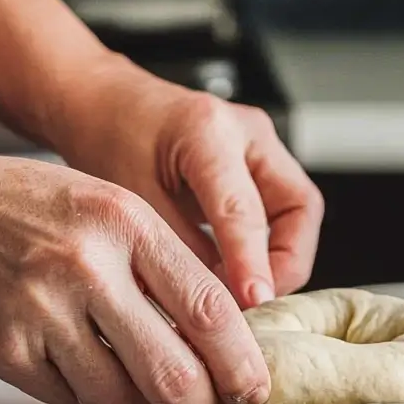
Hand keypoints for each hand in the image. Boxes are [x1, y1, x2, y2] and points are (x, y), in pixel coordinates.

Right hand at [0, 138, 270, 403]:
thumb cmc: (6, 201)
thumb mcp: (97, 201)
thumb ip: (155, 261)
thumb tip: (214, 328)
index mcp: (124, 221)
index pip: (209, 306)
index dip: (241, 359)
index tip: (254, 384)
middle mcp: (87, 265)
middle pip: (175, 371)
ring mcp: (40, 310)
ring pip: (122, 398)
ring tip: (135, 381)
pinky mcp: (2, 349)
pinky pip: (70, 400)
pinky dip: (87, 396)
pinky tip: (81, 369)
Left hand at [54, 60, 323, 309]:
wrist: (103, 101)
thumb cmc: (109, 135)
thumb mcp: (132, 198)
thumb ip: (179, 246)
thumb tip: (217, 299)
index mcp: (208, 132)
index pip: (243, 210)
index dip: (251, 263)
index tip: (254, 302)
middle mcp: (247, 133)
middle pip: (300, 207)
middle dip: (288, 262)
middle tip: (256, 300)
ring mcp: (258, 147)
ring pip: (298, 212)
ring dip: (281, 257)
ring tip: (243, 290)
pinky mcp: (257, 165)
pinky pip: (279, 213)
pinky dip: (267, 247)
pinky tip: (237, 272)